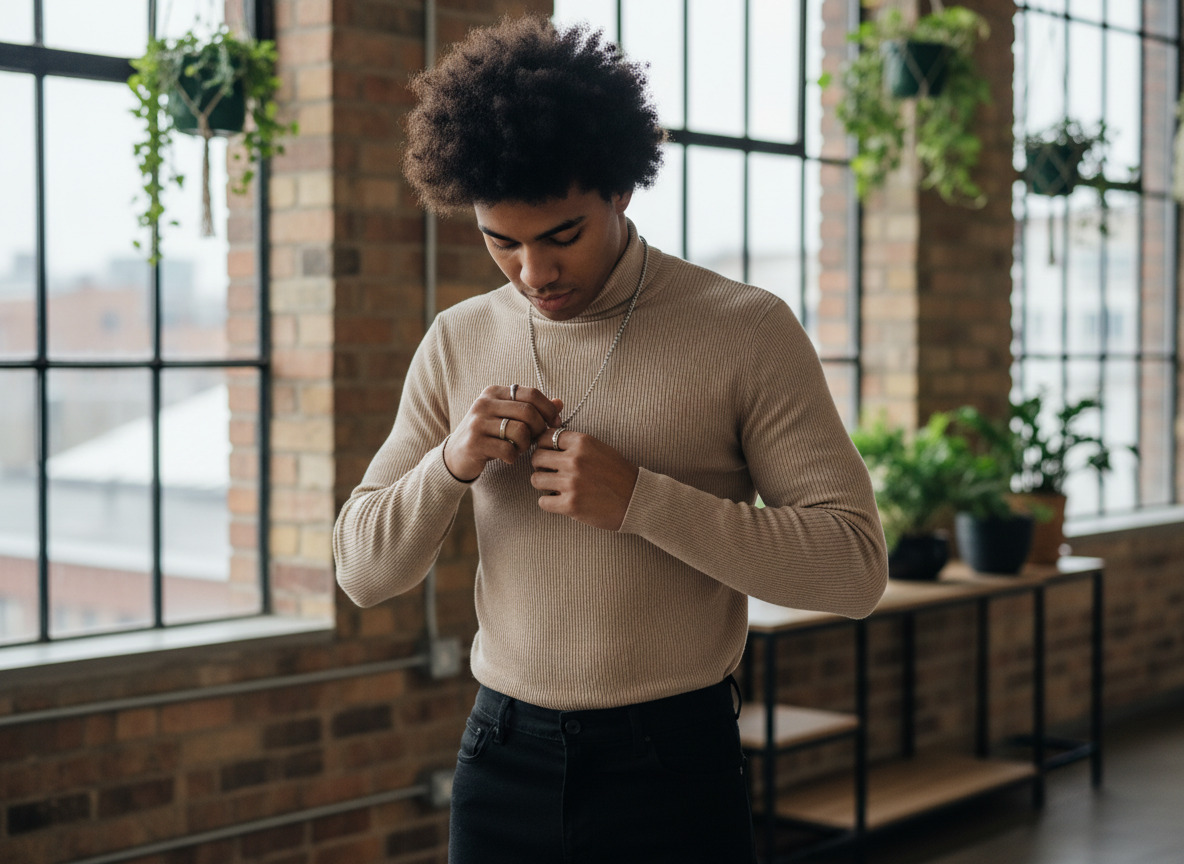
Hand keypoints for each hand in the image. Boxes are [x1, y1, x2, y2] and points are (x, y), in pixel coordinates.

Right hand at [444, 386, 562, 481]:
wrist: (456, 455)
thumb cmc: (488, 435)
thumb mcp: (508, 418)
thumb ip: (533, 409)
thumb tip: (560, 403)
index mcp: (494, 392)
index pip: (531, 393)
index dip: (548, 409)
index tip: (555, 423)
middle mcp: (484, 403)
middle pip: (528, 411)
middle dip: (539, 428)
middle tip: (536, 439)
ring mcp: (478, 422)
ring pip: (520, 431)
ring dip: (525, 444)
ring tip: (518, 448)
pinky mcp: (474, 442)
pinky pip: (508, 449)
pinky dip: (513, 456)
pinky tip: (508, 457)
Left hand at [530, 429, 638, 530]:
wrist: (638, 500)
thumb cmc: (619, 475)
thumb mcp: (600, 449)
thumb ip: (575, 444)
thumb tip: (547, 440)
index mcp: (582, 442)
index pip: (546, 437)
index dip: (544, 446)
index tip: (549, 455)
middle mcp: (575, 460)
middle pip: (537, 457)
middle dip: (540, 466)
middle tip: (550, 473)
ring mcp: (572, 483)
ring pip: (536, 480)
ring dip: (543, 485)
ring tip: (556, 488)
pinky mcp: (571, 505)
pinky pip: (543, 502)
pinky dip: (549, 503)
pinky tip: (560, 502)